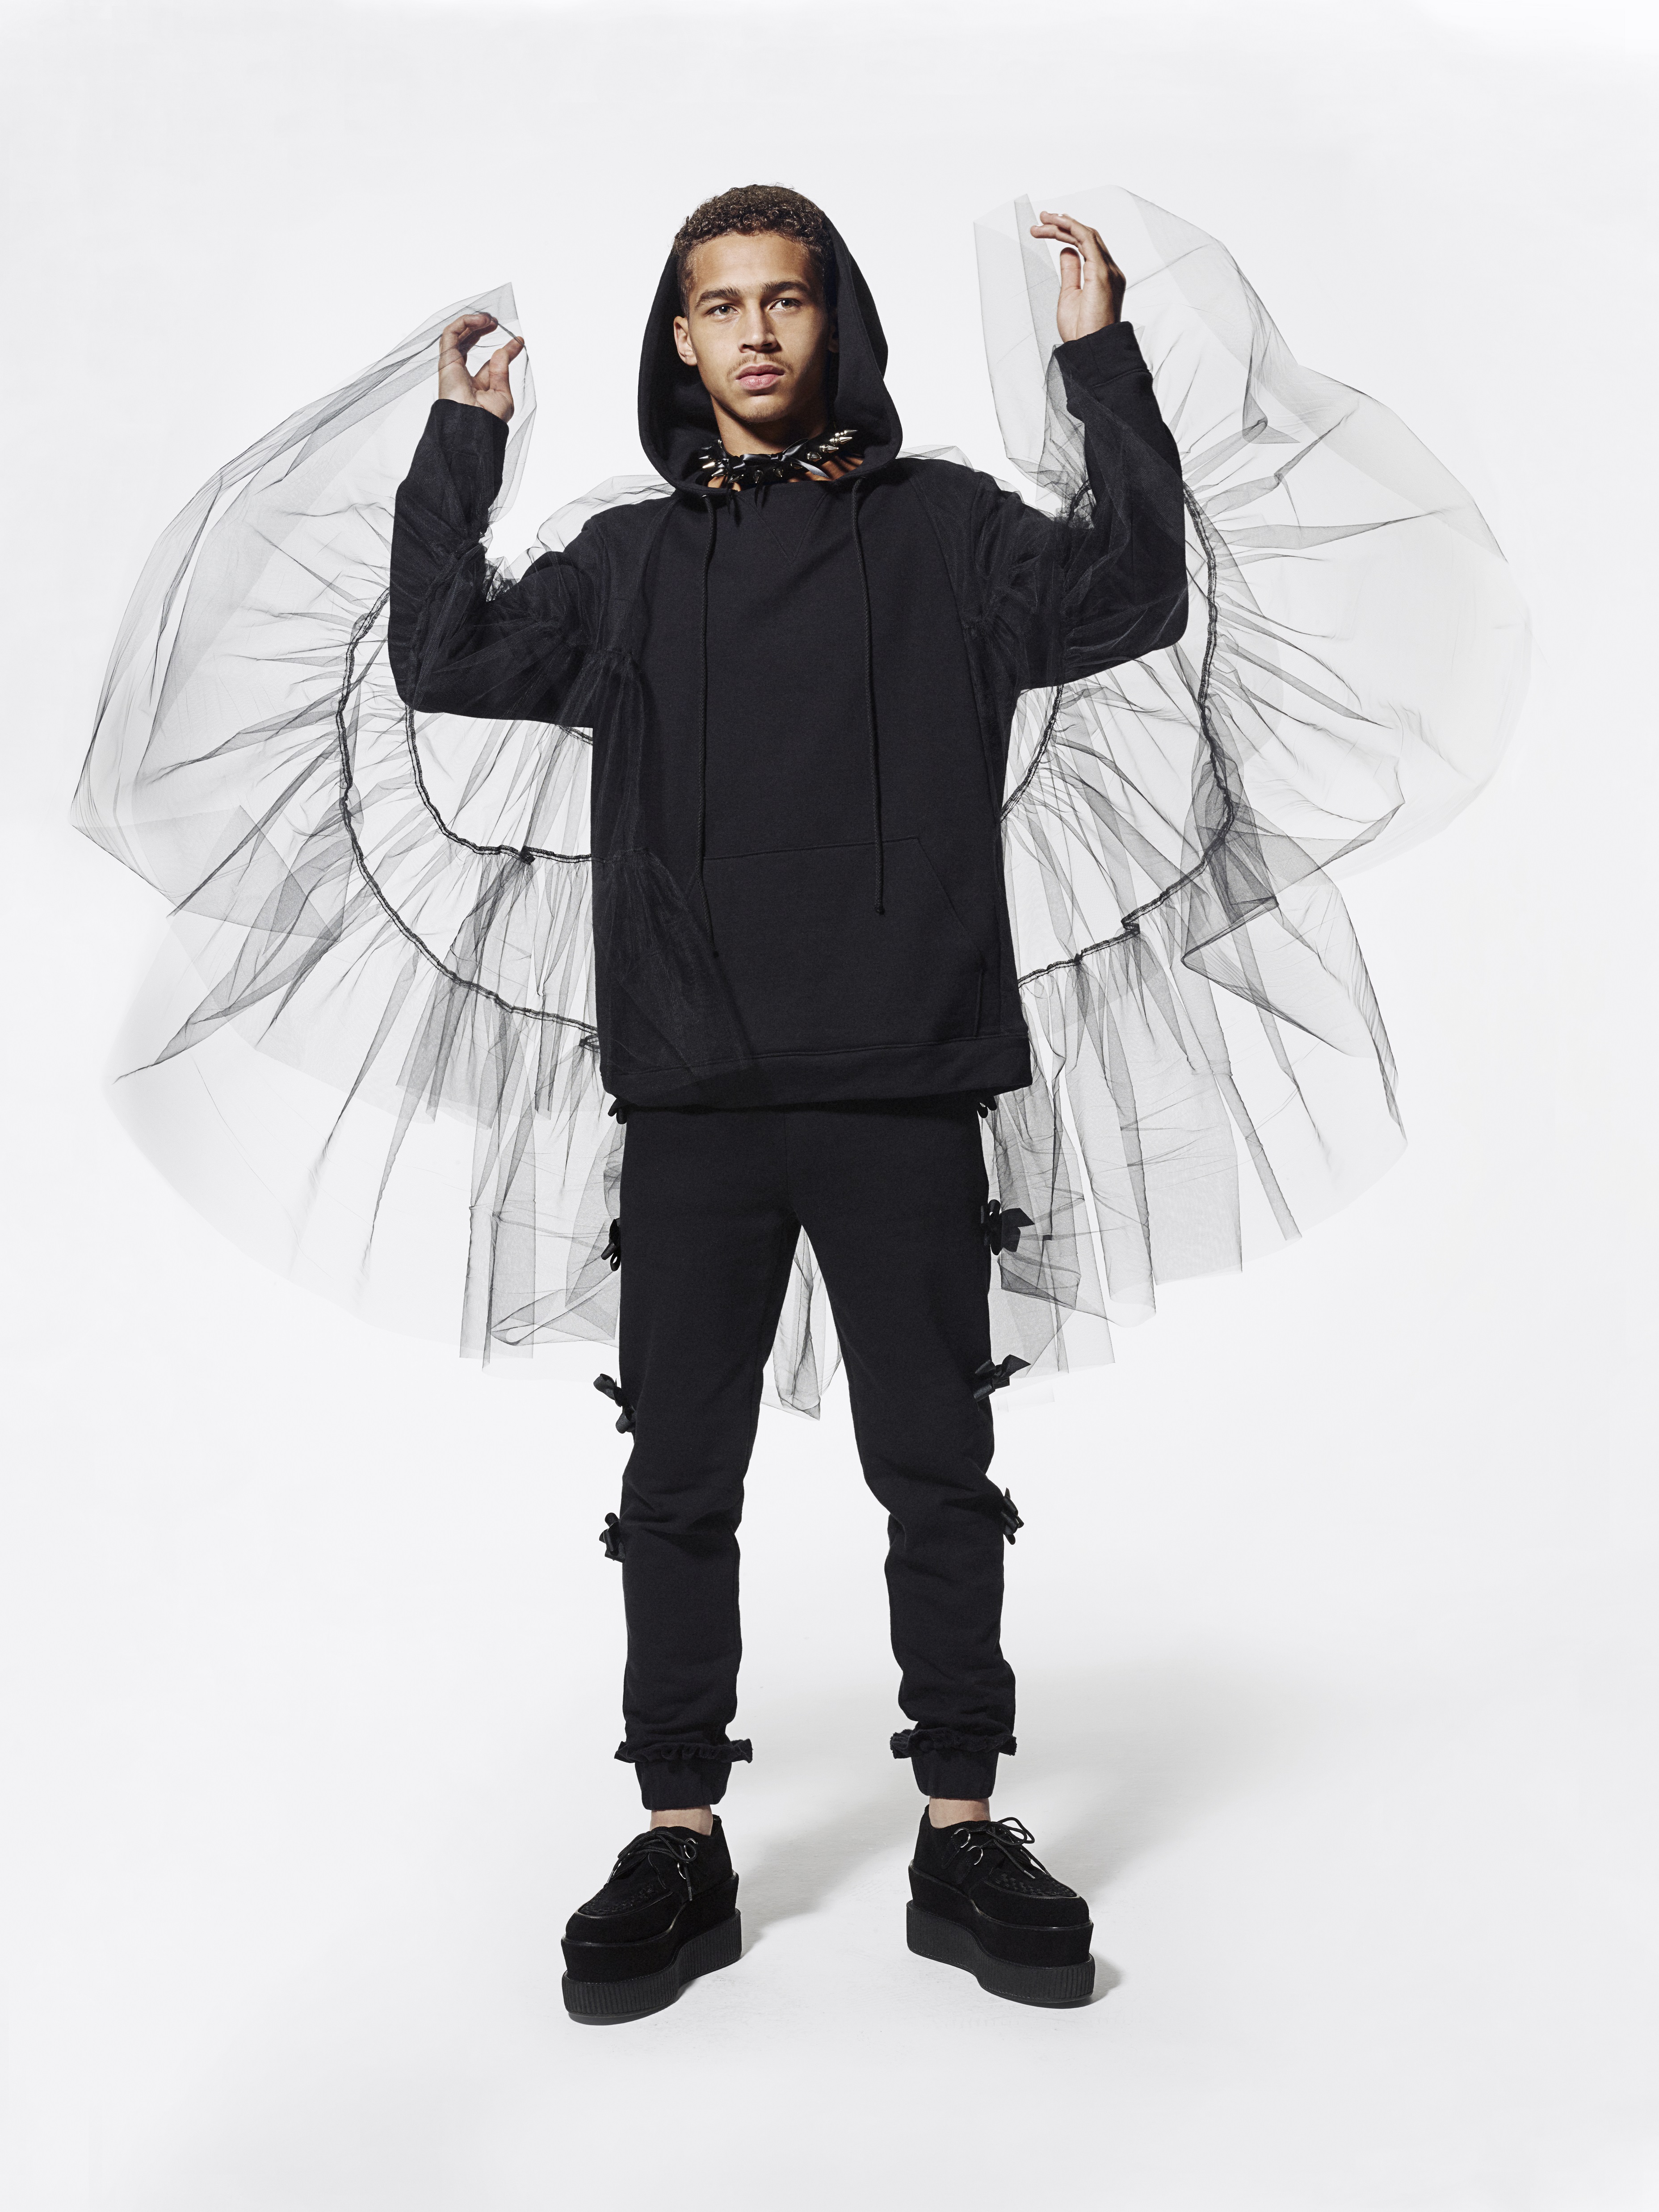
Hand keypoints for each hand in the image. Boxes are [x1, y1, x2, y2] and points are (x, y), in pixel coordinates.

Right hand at [437, 312, 524, 421]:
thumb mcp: (503, 393)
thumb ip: (502, 371)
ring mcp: (452, 367)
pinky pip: (450, 334)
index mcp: (476, 386)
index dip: (504, 350)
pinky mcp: (446, 360)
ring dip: (473, 322)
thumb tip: (503, 351)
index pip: (489, 362)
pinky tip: (480, 320)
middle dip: (483, 329)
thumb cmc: (487, 420)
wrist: (473, 427)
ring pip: (458, 336)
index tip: (519, 341)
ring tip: (489, 319)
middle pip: (469, 344)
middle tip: (498, 323)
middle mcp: (462, 375)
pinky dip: (464, 322)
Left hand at [1028, 213, 1124, 342]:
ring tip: (1044, 220)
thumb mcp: (1070, 295)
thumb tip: (1066, 250)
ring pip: (1086, 234)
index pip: (1086, 245)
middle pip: (1087, 236)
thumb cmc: (1083, 332)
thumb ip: (1070, 271)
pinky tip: (1057, 224)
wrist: (1092, 349)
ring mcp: (1109, 271)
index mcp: (1104, 276)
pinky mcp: (1103, 273)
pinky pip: (1087, 240)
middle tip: (1042, 219)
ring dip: (1064, 224)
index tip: (1047, 229)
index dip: (1067, 233)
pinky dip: (1072, 228)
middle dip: (1063, 224)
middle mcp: (1110, 270)